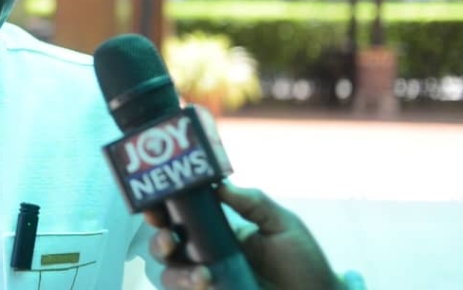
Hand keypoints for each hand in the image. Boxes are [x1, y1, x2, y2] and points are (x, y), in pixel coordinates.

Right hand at [145, 182, 342, 289]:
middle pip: (165, 246)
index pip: (180, 217)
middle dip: (159, 241)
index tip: (157, 206)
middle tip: (171, 239)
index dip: (161, 209)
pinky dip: (188, 287)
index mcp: (217, 231)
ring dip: (177, 273)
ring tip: (202, 276)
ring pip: (169, 275)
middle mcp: (207, 256)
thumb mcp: (282, 225)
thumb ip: (253, 202)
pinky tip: (207, 285)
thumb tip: (220, 184)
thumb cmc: (304, 264)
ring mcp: (208, 281)